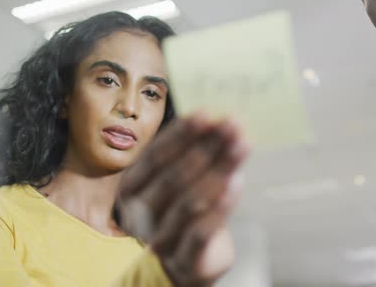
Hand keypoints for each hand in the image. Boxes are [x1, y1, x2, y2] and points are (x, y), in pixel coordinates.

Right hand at [118, 113, 248, 285]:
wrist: (188, 259)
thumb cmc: (184, 207)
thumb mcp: (183, 177)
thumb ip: (196, 151)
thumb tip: (224, 121)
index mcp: (133, 186)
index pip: (155, 155)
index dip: (182, 134)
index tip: (208, 114)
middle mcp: (139, 213)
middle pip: (173, 176)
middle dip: (206, 147)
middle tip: (233, 126)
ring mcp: (159, 238)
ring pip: (188, 201)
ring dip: (219, 169)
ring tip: (242, 146)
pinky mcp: (183, 260)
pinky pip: (201, 231)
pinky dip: (221, 206)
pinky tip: (237, 181)